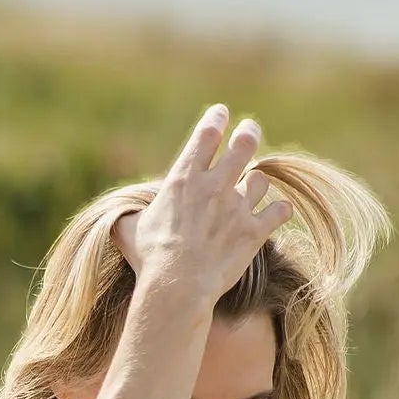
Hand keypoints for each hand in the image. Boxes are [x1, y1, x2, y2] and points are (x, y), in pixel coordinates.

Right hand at [111, 107, 292, 304]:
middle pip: (243, 143)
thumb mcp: (129, 231)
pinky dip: (280, 212)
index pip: (207, 133)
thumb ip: (128, 218)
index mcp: (185, 178)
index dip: (217, 118)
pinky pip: (278, 212)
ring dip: (256, 182)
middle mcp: (215, 185)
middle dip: (248, 132)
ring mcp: (237, 207)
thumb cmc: (151, 259)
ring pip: (260, 180)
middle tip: (249, 130)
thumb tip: (118, 221)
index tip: (221, 113)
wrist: (178, 285)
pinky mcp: (254, 232)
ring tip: (252, 187)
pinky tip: (279, 213)